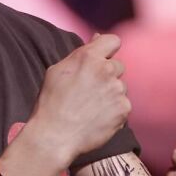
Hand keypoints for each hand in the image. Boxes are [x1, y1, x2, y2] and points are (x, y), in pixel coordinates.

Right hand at [28, 34, 130, 163]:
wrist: (55, 136)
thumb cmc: (51, 103)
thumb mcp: (57, 71)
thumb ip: (81, 54)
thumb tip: (98, 39)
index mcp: (88, 57)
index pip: (113, 41)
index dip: (108, 50)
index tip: (102, 59)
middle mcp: (106, 70)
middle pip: (118, 66)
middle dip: (107, 75)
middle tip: (90, 91)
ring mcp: (117, 90)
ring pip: (120, 87)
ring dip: (110, 94)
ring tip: (91, 108)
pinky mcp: (124, 109)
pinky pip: (123, 105)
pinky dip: (114, 111)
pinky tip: (97, 118)